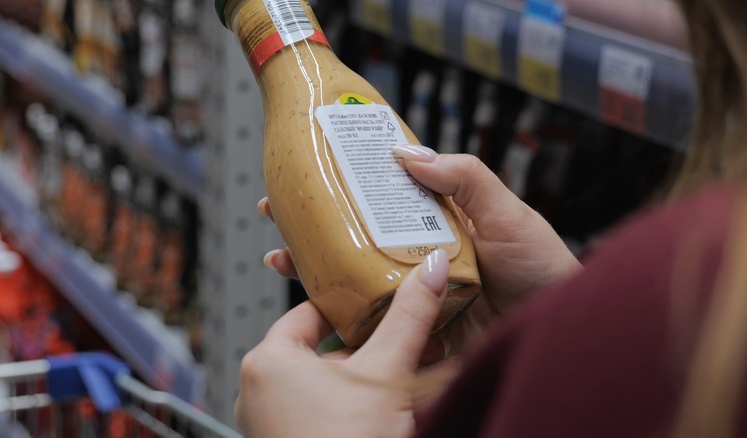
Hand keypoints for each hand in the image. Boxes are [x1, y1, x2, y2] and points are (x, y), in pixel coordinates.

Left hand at [235, 251, 451, 437]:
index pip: (310, 311)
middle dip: (371, 345)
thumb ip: (409, 317)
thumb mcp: (385, 374)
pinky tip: (388, 407)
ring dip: (368, 375)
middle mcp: (259, 391)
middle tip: (406, 336)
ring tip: (407, 369)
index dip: (351, 304)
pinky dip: (353, 403)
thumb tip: (429, 270)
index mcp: (267, 361)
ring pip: (327, 383)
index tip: (380, 298)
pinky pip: (322, 411)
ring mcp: (271, 423)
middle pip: (324, 349)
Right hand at [259, 146, 579, 353]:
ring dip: (311, 272)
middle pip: (354, 242)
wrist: (558, 331)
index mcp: (434, 227)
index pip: (378, 202)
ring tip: (280, 259)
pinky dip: (338, 322)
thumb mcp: (506, 212)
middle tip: (274, 215)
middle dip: (310, 230)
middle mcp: (416, 261)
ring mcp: (411, 300)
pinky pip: (371, 328)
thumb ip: (464, 177)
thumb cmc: (542, 269)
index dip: (342, 188)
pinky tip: (313, 310)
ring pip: (351, 284)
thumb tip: (406, 150)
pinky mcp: (412, 337)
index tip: (306, 174)